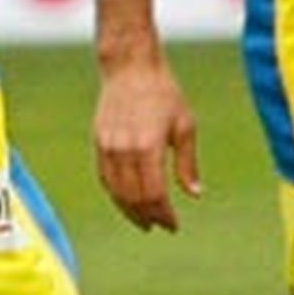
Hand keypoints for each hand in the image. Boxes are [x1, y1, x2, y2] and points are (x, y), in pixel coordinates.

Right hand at [93, 60, 200, 231]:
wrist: (130, 68)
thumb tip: (194, 194)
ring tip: (143, 220)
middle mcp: (124, 150)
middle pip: (134, 197)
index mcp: (149, 146)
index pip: (154, 193)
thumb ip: (187, 163)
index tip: (173, 226)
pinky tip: (127, 200)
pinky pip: (105, 178)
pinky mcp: (98, 142)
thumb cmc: (164, 93)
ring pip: (116, 191)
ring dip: (129, 210)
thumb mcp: (185, 126)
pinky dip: (116, 194)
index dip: (164, 214)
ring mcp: (108, 146)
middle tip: (159, 226)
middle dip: (147, 216)